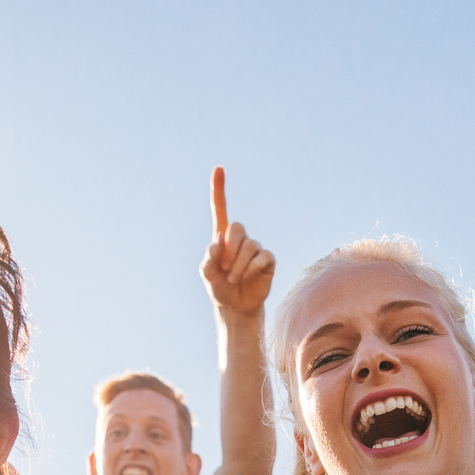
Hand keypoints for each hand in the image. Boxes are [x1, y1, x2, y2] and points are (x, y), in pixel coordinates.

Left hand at [202, 166, 275, 319]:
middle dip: (229, 249)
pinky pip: (263, 257)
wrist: (235, 306)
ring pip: (249, 246)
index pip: (220, 209)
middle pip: (237, 228)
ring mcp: (255, 249)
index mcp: (222, 237)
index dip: (219, 189)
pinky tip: (246, 277)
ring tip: (233, 278)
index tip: (218, 168)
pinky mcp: (268, 260)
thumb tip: (218, 242)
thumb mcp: (206, 273)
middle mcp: (240, 239)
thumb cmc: (219, 287)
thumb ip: (208, 257)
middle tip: (223, 268)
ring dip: (238, 265)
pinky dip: (251, 268)